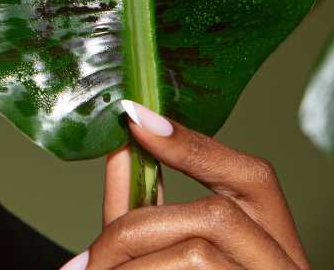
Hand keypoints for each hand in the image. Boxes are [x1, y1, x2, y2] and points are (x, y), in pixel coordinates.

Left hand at [59, 100, 310, 268]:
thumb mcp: (169, 251)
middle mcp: (284, 265)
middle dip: (137, 226)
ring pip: (197, 257)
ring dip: (133, 264)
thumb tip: (119, 148)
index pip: (252, 176)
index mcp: (270, 239)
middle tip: (89, 261)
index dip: (194, 145)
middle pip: (215, 216)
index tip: (134, 118)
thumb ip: (146, 207)